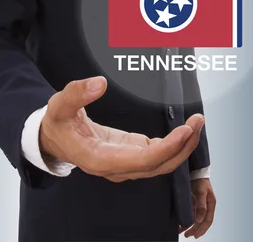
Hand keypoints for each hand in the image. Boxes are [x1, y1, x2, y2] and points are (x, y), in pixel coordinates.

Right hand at [39, 76, 204, 181]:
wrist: (54, 138)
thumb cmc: (58, 123)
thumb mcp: (59, 105)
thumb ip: (77, 94)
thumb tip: (100, 83)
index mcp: (101, 159)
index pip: (143, 161)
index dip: (167, 148)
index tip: (185, 131)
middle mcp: (117, 167)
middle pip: (159, 166)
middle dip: (183, 147)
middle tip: (198, 122)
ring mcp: (126, 163)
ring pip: (161, 163)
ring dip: (182, 146)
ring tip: (197, 123)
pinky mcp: (131, 154)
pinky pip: (158, 155)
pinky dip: (174, 144)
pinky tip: (185, 129)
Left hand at [180, 178, 215, 237]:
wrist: (194, 170)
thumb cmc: (200, 180)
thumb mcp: (201, 192)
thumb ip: (201, 206)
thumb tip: (200, 220)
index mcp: (211, 204)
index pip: (208, 220)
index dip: (202, 229)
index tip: (196, 235)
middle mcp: (205, 205)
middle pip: (201, 221)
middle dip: (194, 229)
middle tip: (187, 235)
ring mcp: (199, 204)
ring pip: (194, 218)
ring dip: (189, 225)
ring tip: (181, 231)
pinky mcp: (192, 201)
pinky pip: (190, 212)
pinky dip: (186, 217)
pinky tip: (180, 221)